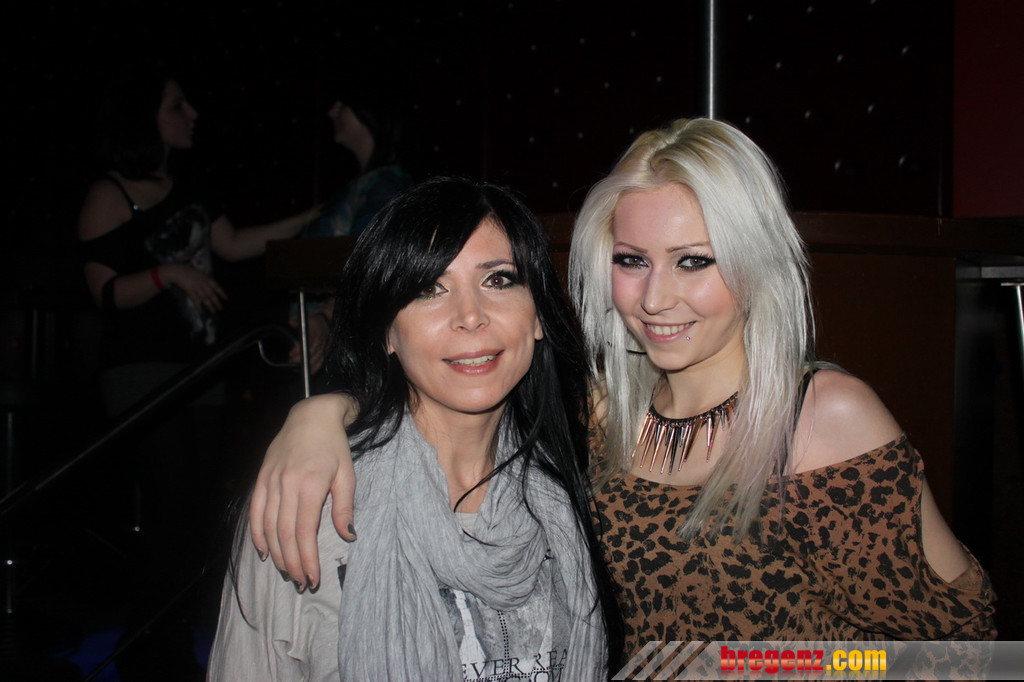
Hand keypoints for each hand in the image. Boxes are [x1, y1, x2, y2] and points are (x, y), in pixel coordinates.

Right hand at [159, 264, 227, 312]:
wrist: (178, 271)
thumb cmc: (189, 271)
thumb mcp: (200, 273)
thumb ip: (206, 279)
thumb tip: (211, 285)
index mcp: (207, 278)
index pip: (217, 287)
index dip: (222, 293)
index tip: (226, 299)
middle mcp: (203, 284)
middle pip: (212, 295)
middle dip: (217, 302)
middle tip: (220, 308)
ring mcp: (197, 288)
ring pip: (205, 299)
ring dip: (210, 306)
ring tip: (213, 311)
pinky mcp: (190, 291)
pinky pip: (195, 300)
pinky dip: (198, 306)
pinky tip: (200, 311)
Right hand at [249, 393, 356, 590]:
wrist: (311, 416)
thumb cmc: (334, 446)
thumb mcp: (348, 474)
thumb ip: (344, 506)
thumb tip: (348, 536)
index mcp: (310, 485)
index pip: (305, 531)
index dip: (307, 558)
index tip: (313, 577)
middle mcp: (286, 485)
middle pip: (284, 534)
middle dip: (292, 562)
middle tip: (300, 582)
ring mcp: (270, 481)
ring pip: (268, 526)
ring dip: (276, 553)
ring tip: (286, 572)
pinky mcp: (261, 478)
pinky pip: (255, 511)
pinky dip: (257, 533)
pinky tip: (264, 550)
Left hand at [287, 311, 329, 373]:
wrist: (330, 322)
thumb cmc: (318, 322)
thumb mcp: (308, 320)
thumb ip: (298, 323)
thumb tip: (290, 322)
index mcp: (316, 335)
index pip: (307, 345)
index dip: (298, 350)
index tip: (291, 353)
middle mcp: (320, 344)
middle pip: (310, 355)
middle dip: (300, 360)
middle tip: (290, 361)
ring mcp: (324, 349)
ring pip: (316, 360)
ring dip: (306, 366)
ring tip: (296, 368)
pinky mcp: (326, 353)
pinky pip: (321, 362)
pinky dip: (316, 368)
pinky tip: (309, 372)